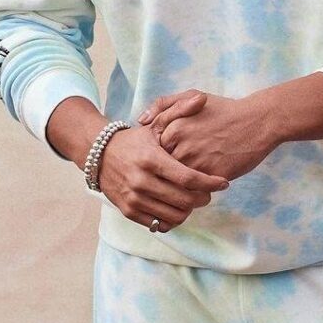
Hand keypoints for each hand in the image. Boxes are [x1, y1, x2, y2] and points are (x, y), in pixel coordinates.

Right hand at [97, 117, 229, 232]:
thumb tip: (202, 99)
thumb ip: (180, 110)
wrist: (99, 155)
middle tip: (209, 192)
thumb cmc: (135, 140)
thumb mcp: (156, 124)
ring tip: (193, 199)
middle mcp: (141, 180)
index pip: (188, 177)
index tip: (223, 182)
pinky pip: (158, 223)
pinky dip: (172, 219)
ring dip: (189, 210)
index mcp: (151, 159)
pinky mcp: (128, 211)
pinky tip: (176, 207)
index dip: (210, 183)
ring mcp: (134, 198)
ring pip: (174, 215)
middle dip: (203, 198)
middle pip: (184, 199)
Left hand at [138, 89, 278, 182]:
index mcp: (174, 127)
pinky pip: (197, 190)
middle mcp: (182, 145)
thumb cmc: (224, 109)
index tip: (166, 159)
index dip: (159, 157)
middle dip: (166, 175)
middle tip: (172, 176)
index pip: (154, 152)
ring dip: (179, 187)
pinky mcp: (213, 175)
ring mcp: (197, 161)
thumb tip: (141, 121)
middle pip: (163, 169)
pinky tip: (201, 188)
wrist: (258, 122)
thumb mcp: (192, 96)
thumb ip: (164, 105)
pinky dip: (196, 191)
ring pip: (178, 182)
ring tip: (185, 187)